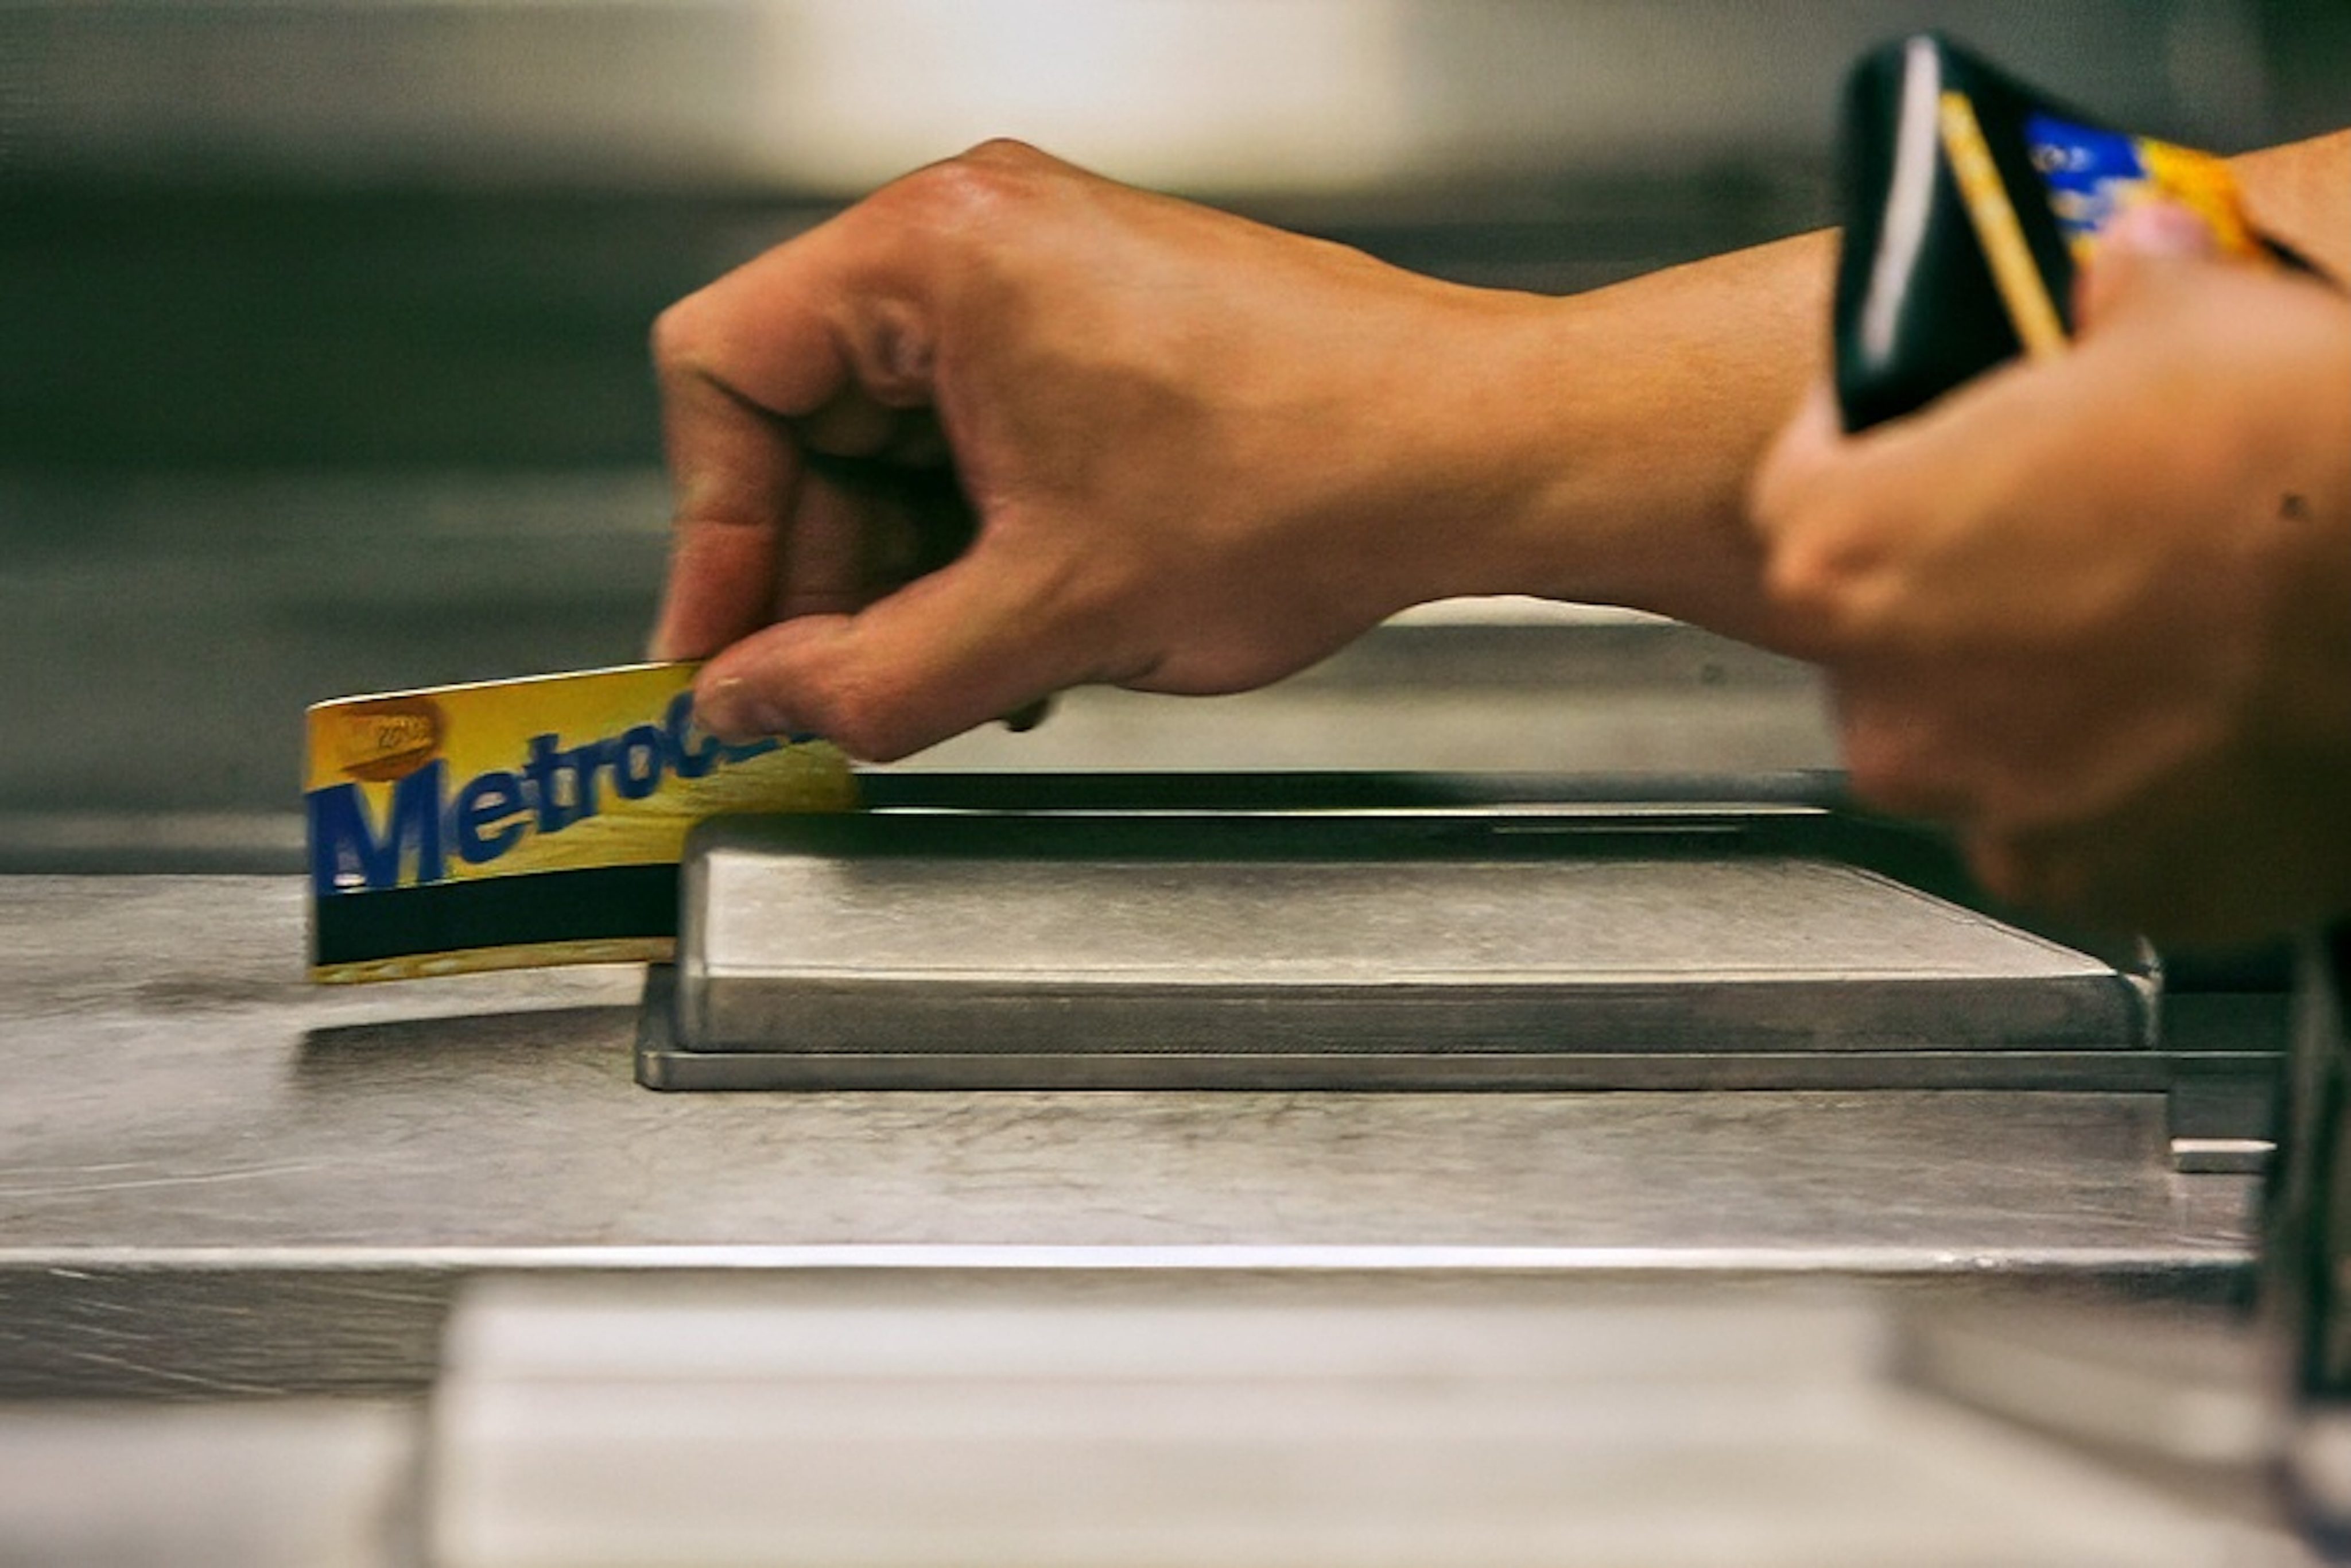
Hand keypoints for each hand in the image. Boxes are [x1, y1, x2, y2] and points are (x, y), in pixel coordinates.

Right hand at [648, 141, 1560, 760]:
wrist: (1475, 454)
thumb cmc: (1308, 478)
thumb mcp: (1051, 616)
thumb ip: (869, 678)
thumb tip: (753, 703)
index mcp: (938, 253)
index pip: (720, 371)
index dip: (707, 531)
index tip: (723, 646)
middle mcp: (982, 237)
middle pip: (803, 413)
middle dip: (817, 571)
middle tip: (831, 690)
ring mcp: (1044, 277)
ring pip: (893, 440)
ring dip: (904, 572)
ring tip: (957, 672)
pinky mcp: (1097, 329)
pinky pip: (977, 438)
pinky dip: (974, 541)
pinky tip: (1017, 631)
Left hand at [1751, 206, 2350, 941]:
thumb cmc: (2304, 465)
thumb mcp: (2193, 313)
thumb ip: (2116, 292)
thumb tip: (2126, 268)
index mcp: (1853, 553)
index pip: (1796, 492)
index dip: (1857, 447)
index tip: (1903, 429)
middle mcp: (1898, 708)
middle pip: (1882, 630)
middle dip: (1956, 579)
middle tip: (2059, 530)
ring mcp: (1998, 815)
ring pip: (1980, 739)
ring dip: (2035, 690)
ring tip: (2144, 627)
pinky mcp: (2106, 886)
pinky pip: (2083, 829)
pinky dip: (2123, 781)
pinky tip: (2195, 715)